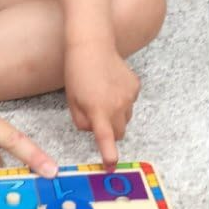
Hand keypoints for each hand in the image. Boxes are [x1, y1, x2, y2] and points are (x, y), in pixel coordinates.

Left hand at [65, 46, 139, 169]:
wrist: (92, 44)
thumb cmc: (77, 72)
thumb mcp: (72, 101)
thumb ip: (82, 122)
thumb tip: (94, 129)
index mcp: (98, 110)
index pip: (106, 138)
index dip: (109, 154)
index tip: (111, 165)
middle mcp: (117, 105)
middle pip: (119, 132)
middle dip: (110, 131)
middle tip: (98, 118)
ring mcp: (129, 95)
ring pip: (126, 118)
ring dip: (116, 115)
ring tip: (102, 96)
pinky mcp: (135, 86)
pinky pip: (130, 102)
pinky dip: (122, 100)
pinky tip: (111, 86)